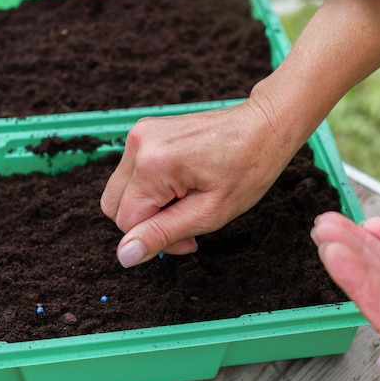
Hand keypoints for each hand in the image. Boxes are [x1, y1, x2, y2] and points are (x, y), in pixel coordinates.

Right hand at [100, 94, 300, 267]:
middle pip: (115, 206)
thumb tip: (124, 255)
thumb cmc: (248, 168)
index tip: (189, 237)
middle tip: (186, 222)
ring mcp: (140, 134)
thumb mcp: (208, 213)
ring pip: (122, 191)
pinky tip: (182, 185)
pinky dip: (152, 188)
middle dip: (146, 223)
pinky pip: (132, 173)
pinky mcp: (145, 131)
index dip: (154, 238)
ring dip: (149, 206)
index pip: (126, 221)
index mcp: (152, 164)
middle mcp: (138, 144)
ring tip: (187, 201)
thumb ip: (162, 234)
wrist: (264, 125)